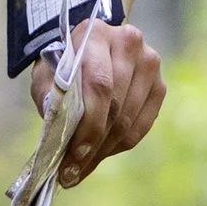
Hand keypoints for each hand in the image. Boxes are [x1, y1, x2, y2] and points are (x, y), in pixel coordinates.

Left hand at [33, 20, 164, 183]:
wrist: (87, 51)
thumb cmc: (62, 66)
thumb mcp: (47, 77)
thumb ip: (52, 98)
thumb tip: (60, 136)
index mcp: (96, 34)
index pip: (99, 85)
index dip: (88, 124)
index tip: (73, 153)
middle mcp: (129, 43)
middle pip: (116, 106)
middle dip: (93, 144)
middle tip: (72, 170)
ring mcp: (149, 64)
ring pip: (129, 119)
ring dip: (104, 149)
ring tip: (81, 168)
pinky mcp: (159, 86)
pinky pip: (142, 125)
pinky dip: (119, 145)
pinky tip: (100, 154)